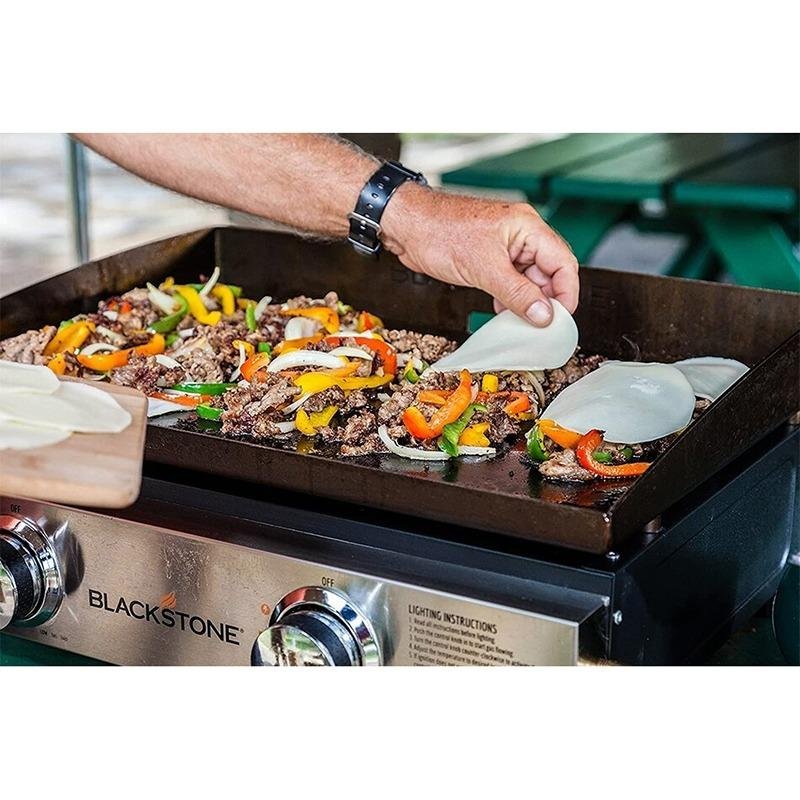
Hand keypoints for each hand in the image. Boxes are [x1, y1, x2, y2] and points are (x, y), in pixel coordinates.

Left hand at [381, 183, 578, 325]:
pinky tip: (502, 312)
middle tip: (539, 325)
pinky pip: (510, 280)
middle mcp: (520, 234)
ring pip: (529, 279)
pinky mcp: (488, 257)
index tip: (559, 318)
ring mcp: (504, 246)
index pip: (563, 262)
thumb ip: (517, 294)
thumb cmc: (439, 231)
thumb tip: (543, 314)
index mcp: (527, 227)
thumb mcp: (484, 269)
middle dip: (545, 299)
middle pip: (549, 272)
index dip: (566, 293)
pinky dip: (510, 298)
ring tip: (519, 322)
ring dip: (526, 301)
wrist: (406, 225)